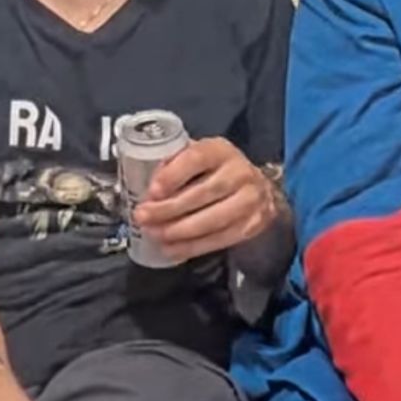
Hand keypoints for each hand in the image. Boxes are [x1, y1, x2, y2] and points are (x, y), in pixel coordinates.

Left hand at [133, 138, 279, 261]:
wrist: (258, 188)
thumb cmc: (216, 171)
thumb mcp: (197, 156)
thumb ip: (174, 164)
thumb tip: (146, 187)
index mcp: (221, 150)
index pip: (197, 158)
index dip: (174, 174)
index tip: (152, 191)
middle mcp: (240, 172)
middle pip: (204, 192)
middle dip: (169, 208)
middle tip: (143, 217)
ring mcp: (250, 200)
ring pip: (213, 219)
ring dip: (179, 231)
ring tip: (155, 235)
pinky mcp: (252, 224)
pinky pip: (220, 239)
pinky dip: (193, 247)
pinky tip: (172, 249)